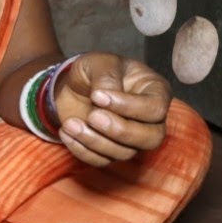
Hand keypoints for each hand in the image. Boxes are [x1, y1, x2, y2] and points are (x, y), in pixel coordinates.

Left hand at [54, 52, 171, 166]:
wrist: (73, 84)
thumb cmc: (95, 70)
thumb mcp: (100, 62)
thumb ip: (107, 77)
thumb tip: (106, 97)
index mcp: (155, 91)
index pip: (155, 108)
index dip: (129, 106)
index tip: (97, 96)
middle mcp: (150, 119)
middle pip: (151, 138)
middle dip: (120, 131)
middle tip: (92, 116)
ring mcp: (131, 138)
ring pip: (124, 153)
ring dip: (95, 140)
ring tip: (70, 123)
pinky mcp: (110, 150)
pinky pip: (102, 160)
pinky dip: (82, 150)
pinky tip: (66, 132)